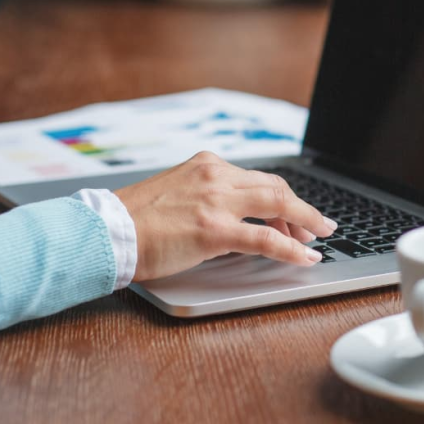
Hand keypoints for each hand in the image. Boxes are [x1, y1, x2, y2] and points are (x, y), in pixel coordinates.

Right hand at [115, 152, 336, 281]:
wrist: (105, 231)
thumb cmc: (134, 220)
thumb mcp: (177, 193)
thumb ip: (207, 197)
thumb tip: (236, 217)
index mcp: (207, 164)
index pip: (258, 178)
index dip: (283, 198)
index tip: (295, 213)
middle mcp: (216, 176)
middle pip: (276, 188)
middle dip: (301, 209)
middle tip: (316, 227)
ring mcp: (216, 201)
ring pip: (279, 206)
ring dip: (305, 223)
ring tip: (318, 239)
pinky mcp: (214, 230)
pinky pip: (266, 239)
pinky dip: (292, 249)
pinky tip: (305, 258)